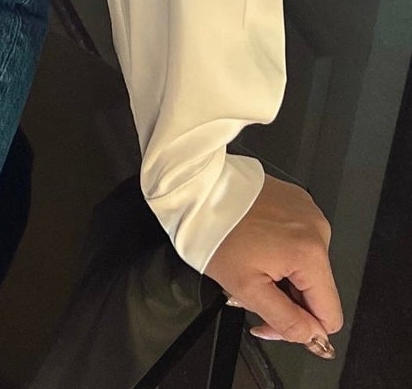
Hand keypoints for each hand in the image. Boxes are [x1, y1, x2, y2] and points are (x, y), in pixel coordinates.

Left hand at [204, 172, 342, 358]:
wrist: (197, 189)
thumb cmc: (215, 233)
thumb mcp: (247, 289)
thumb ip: (287, 321)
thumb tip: (314, 337)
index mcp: (311, 253)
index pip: (330, 316)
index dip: (302, 328)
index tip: (273, 320)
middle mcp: (317, 228)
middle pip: (318, 291)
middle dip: (286, 299)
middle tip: (252, 288)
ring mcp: (308, 212)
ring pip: (307, 267)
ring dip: (282, 275)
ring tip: (251, 262)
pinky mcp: (296, 202)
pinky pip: (299, 241)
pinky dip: (281, 250)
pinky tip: (257, 243)